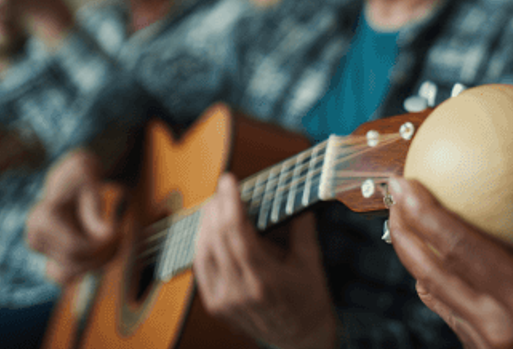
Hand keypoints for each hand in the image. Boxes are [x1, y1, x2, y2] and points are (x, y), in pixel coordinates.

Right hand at [26, 149, 122, 283]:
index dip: (102, 246)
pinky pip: (69, 275)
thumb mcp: (91, 183)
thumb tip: (107, 234)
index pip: (76, 248)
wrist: (70, 180)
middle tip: (120, 235)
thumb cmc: (82, 178)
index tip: (119, 231)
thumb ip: (96, 209)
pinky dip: (88, 267)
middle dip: (102, 254)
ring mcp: (40, 250)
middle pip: (75, 263)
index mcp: (43, 218)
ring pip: (71, 274)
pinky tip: (103, 250)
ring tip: (113, 243)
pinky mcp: (47, 255)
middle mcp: (35, 237)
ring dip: (96, 264)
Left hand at [193, 174, 337, 348]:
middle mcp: (239, 291)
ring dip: (206, 224)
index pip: (237, 232)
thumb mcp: (311, 263)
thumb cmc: (308, 301)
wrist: (300, 339)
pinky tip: (209, 230)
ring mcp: (223, 301)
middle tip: (223, 187)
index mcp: (264, 280)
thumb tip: (296, 196)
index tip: (229, 180)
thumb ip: (301, 228)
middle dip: (217, 207)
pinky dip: (202, 245)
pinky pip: (201, 268)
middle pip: (216, 238)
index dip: (230, 201)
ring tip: (215, 204)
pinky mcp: (215, 305)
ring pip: (203, 252)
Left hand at [388, 123, 512, 348]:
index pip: (458, 250)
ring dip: (420, 263)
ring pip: (443, 304)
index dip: (422, 214)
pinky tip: (453, 265)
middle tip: (395, 196)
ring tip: (411, 226)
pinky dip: (448, 288)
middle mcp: (504, 333)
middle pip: (433, 278)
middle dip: (405, 236)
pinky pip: (462, 321)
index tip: (402, 181)